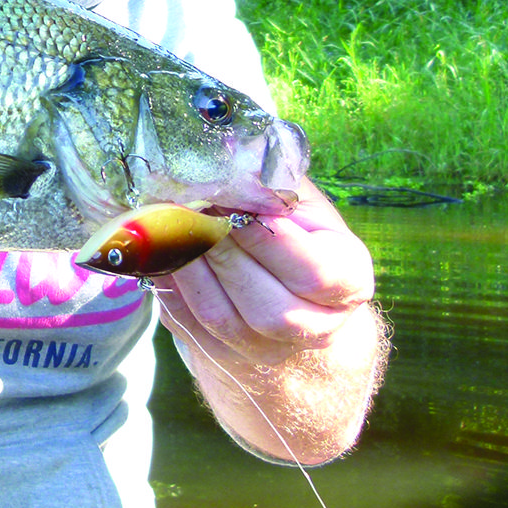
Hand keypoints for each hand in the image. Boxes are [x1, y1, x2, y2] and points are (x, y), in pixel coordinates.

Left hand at [151, 179, 375, 368]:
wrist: (294, 295)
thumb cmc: (298, 235)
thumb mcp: (302, 203)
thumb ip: (274, 181)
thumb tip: (228, 151)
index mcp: (349, 281)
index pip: (312, 271)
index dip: (267, 239)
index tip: (231, 201)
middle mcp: (317, 326)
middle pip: (266, 304)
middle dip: (221, 250)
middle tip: (188, 208)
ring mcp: (270, 349)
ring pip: (222, 317)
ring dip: (189, 267)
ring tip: (168, 225)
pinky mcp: (227, 356)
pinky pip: (190, 326)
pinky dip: (170, 287)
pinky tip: (158, 253)